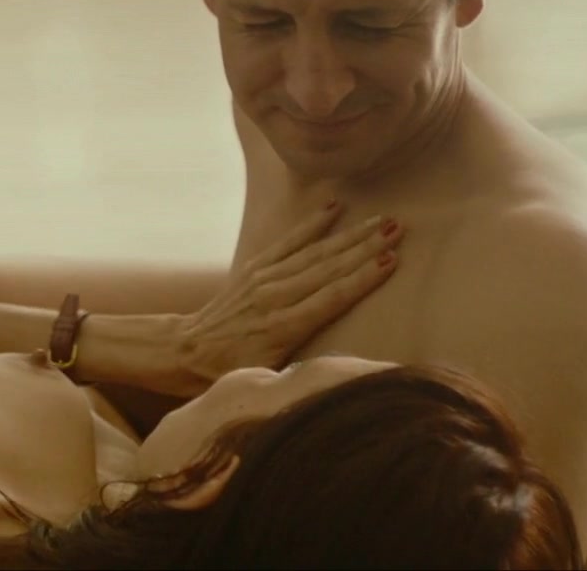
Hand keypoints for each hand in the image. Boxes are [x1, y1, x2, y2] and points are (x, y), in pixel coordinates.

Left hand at [174, 202, 402, 383]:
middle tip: (398, 229)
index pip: (332, 298)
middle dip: (367, 247)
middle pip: (330, 268)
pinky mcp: (256, 268)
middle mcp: (276, 297)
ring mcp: (265, 279)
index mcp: (284, 327)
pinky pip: (289, 242)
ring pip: (316, 252)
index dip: (363, 279)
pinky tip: (333, 208)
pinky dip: (312, 224)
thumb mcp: (269, 377)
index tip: (392, 261)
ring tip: (381, 220)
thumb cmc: (233, 371)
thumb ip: (302, 367)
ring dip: (351, 235)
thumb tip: (341, 368)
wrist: (187, 350)